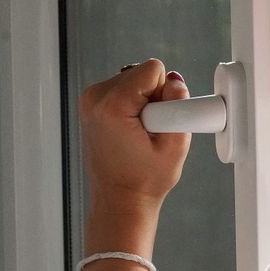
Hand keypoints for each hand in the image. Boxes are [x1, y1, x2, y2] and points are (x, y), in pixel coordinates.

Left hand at [79, 58, 190, 217]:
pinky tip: (133, 131)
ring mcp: (89, 101)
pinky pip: (125, 89)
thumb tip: (175, 80)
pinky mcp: (92, 105)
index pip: (152, 69)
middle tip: (152, 130)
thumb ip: (180, 104)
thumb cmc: (144, 181)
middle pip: (142, 73)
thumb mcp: (176, 145)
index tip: (162, 121)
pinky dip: (135, 105)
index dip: (166, 94)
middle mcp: (94, 98)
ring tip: (142, 133)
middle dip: (155, 97)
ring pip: (135, 80)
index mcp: (111, 106)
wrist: (120, 201)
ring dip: (146, 102)